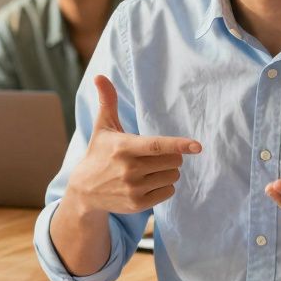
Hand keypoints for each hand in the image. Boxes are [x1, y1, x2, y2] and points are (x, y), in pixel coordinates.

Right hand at [65, 74, 201, 214]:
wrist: (83, 190)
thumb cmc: (99, 153)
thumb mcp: (103, 127)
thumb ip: (107, 101)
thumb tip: (99, 76)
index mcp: (123, 147)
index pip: (156, 145)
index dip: (178, 144)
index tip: (197, 146)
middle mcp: (129, 169)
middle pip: (172, 160)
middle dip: (171, 155)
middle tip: (155, 155)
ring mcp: (133, 188)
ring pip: (173, 176)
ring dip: (168, 171)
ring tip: (150, 169)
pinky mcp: (137, 204)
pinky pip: (169, 192)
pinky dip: (164, 186)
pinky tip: (148, 183)